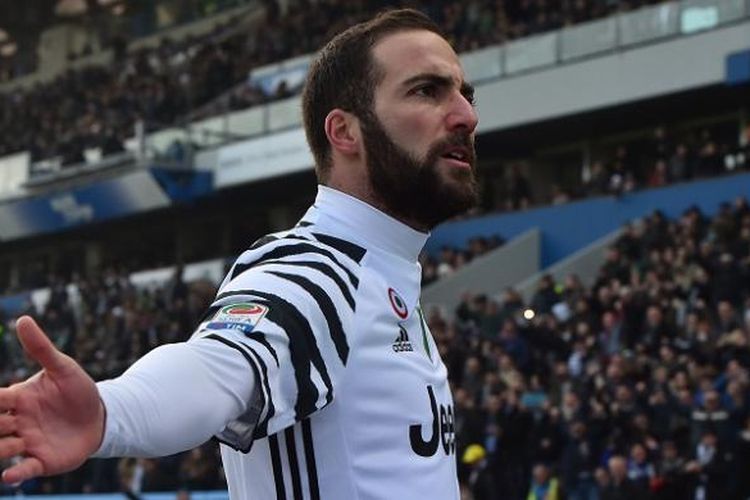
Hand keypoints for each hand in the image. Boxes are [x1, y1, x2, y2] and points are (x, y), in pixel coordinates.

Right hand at [0, 316, 104, 483]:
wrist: (101, 416)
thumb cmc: (77, 390)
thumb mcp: (62, 367)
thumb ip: (41, 347)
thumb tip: (22, 319)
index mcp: (18, 399)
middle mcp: (17, 423)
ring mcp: (27, 443)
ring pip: (2, 449)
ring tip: (6, 447)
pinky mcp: (42, 460)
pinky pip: (24, 468)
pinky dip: (16, 473)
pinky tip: (10, 476)